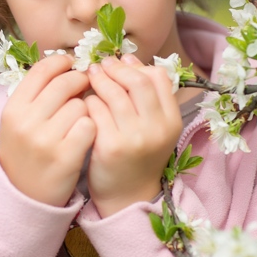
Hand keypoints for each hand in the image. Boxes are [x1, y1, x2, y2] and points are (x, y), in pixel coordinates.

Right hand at [0, 54, 95, 206]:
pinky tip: (85, 135)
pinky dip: (91, 127)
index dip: (61, 62)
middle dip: (80, 80)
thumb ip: (37, 93)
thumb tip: (67, 63)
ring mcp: (46, 140)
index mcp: (13, 108)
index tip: (71, 63)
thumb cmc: (26, 150)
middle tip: (85, 85)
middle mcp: (26, 122)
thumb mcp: (19, 120)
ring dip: (85, 108)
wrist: (24, 196)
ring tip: (78, 118)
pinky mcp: (66, 157)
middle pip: (65, 83)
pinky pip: (89, 125)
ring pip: (80, 104)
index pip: (42, 70)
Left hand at [85, 54, 181, 216]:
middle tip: (101, 64)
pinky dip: (89, 100)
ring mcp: (134, 139)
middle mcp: (157, 129)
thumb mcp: (154, 127)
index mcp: (171, 120)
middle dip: (116, 68)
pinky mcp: (109, 147)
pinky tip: (85, 101)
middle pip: (137, 81)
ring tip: (90, 76)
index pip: (158, 77)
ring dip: (99, 80)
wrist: (127, 197)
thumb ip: (146, 95)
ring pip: (114, 93)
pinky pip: (95, 110)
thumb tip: (127, 58)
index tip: (121, 62)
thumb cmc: (138, 154)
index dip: (137, 65)